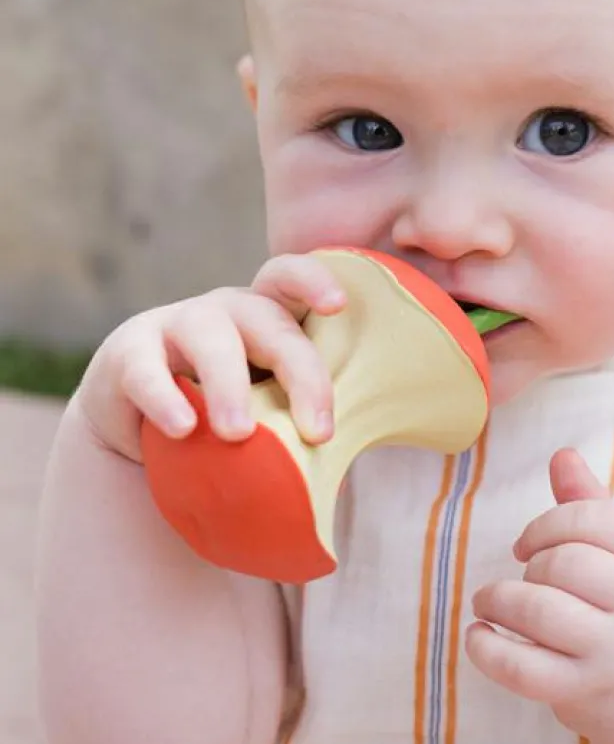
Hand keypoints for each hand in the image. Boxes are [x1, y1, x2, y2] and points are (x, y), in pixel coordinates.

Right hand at [73, 253, 345, 461]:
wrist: (141, 428)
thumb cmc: (227, 412)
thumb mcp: (269, 407)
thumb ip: (304, 418)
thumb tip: (355, 462)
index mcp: (270, 317)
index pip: (292, 280)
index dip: (314, 282)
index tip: (338, 305)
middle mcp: (228, 311)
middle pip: (269, 321)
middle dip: (300, 371)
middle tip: (318, 432)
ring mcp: (176, 325)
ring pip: (211, 339)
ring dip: (229, 386)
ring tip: (239, 434)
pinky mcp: (128, 355)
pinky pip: (146, 371)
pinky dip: (165, 399)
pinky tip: (182, 429)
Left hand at [466, 449, 613, 743]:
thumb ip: (595, 506)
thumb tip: (561, 455)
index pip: (594, 518)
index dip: (548, 522)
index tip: (529, 543)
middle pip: (565, 561)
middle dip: (530, 563)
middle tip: (523, 577)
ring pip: (539, 609)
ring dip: (498, 599)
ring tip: (489, 601)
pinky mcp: (588, 695)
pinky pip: (522, 668)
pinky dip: (487, 649)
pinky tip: (478, 636)